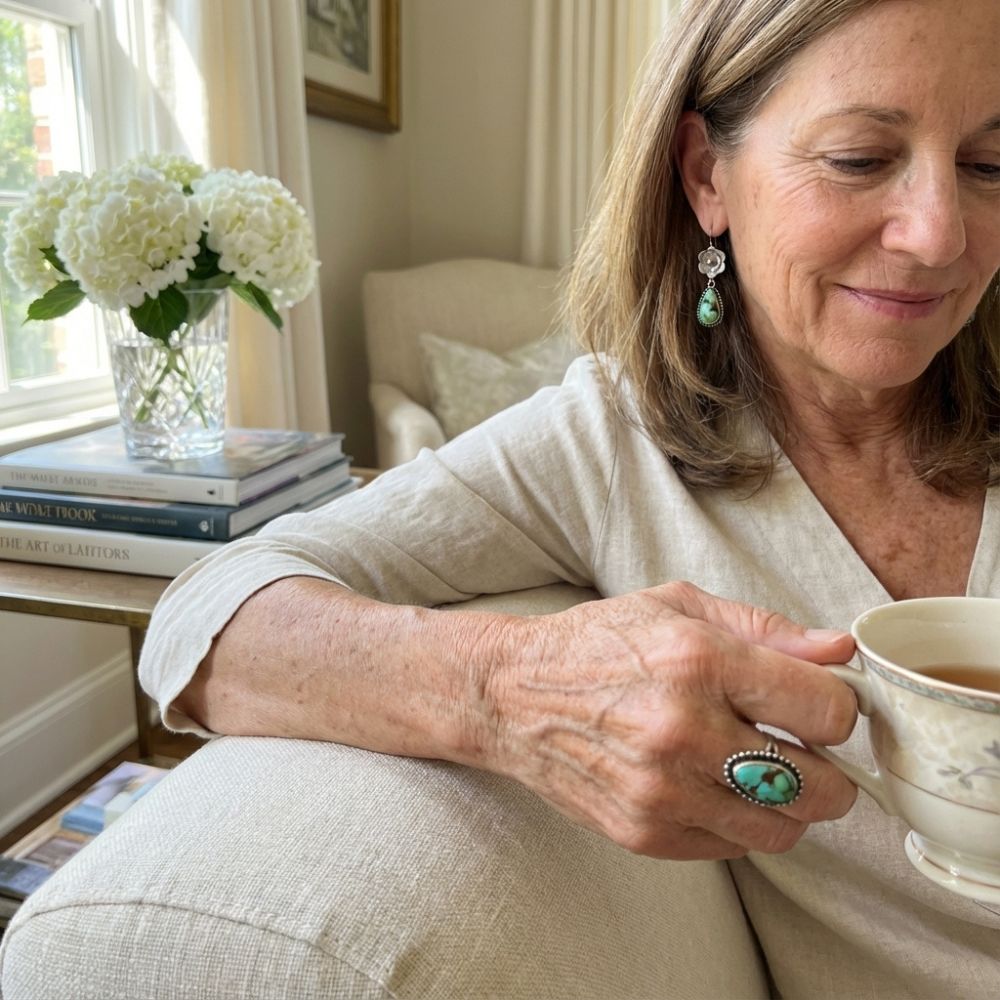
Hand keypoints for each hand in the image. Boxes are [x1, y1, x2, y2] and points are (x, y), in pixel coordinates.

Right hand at [481, 581, 858, 859]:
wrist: (511, 694)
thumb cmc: (597, 643)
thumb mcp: (678, 607)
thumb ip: (766, 629)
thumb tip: (840, 651)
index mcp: (698, 661)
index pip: (826, 711)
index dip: (836, 709)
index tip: (818, 707)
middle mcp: (683, 731)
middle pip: (820, 787)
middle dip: (827, 769)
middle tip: (802, 747)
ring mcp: (661, 791)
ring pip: (783, 830)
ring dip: (786, 803)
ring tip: (756, 770)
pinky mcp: (644, 833)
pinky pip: (734, 848)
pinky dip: (737, 822)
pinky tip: (710, 785)